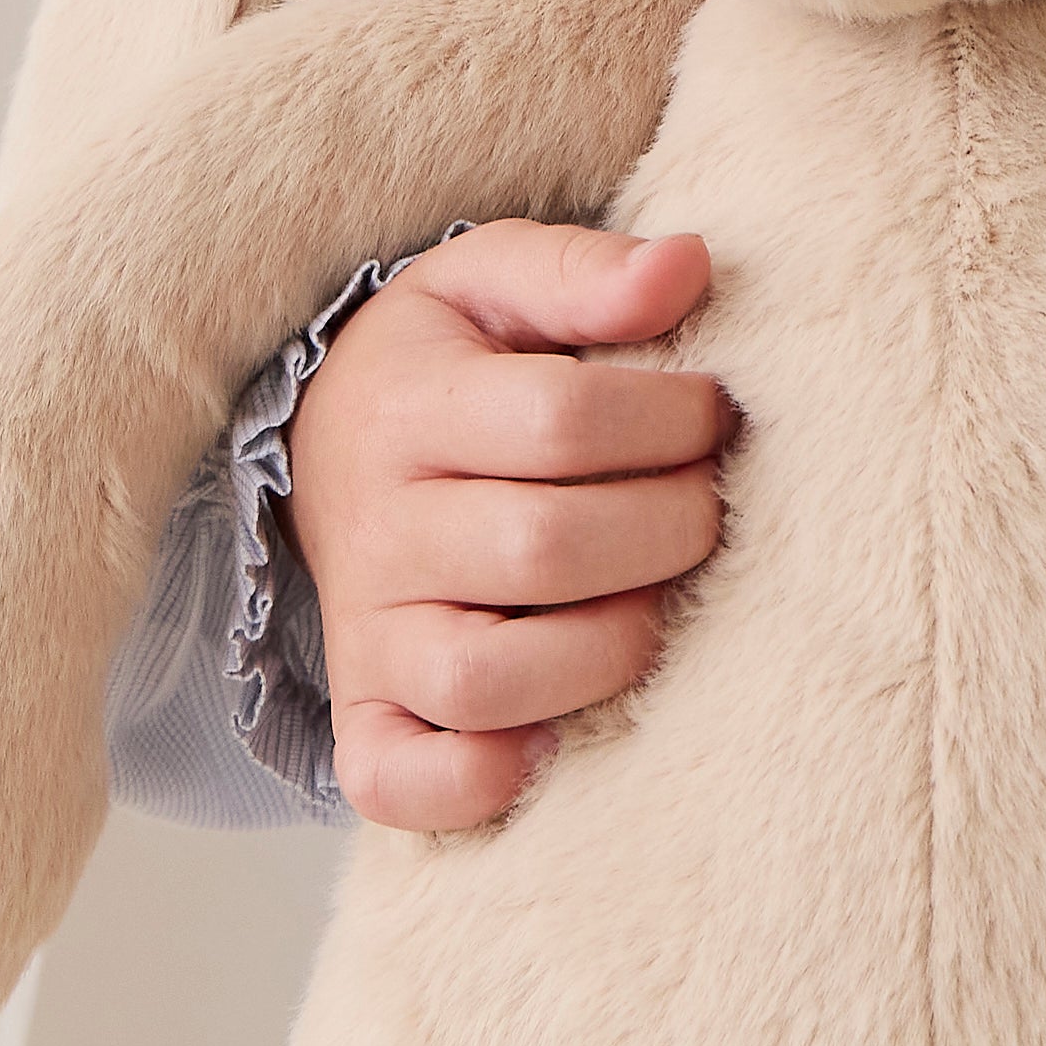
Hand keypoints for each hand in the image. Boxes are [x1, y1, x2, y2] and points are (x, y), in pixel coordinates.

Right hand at [289, 222, 729, 834]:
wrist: (332, 448)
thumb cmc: (451, 365)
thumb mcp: (493, 282)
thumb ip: (584, 270)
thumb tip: (688, 264)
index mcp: (411, 406)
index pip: (562, 420)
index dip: (670, 418)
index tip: (713, 412)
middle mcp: (380, 529)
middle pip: (544, 548)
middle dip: (669, 528)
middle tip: (706, 507)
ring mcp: (370, 633)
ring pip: (488, 677)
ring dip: (609, 647)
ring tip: (656, 602)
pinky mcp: (369, 717)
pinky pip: (398, 781)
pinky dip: (480, 780)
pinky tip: (558, 742)